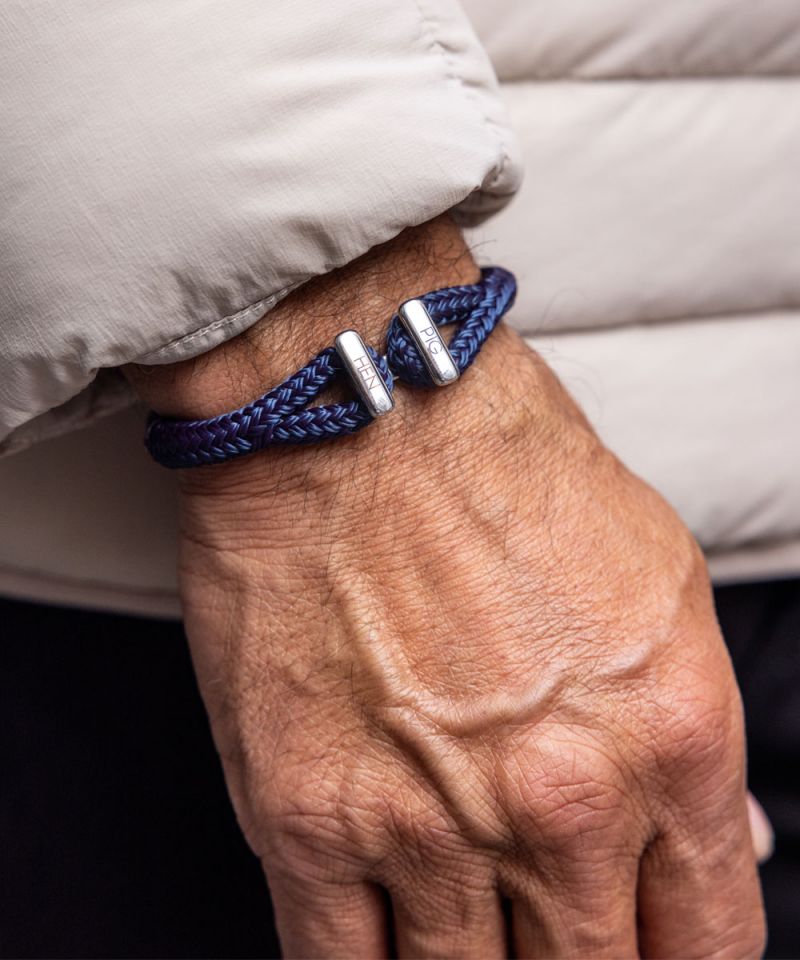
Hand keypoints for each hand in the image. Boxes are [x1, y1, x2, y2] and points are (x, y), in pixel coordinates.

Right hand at [129, 219, 765, 957]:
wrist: (354, 411)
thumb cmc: (495, 469)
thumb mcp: (658, 582)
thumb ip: (692, 738)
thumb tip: (729, 837)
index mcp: (668, 741)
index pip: (709, 941)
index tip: (642, 949)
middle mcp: (560, 803)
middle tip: (547, 931)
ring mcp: (428, 824)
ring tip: (460, 924)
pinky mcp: (307, 819)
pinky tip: (377, 949)